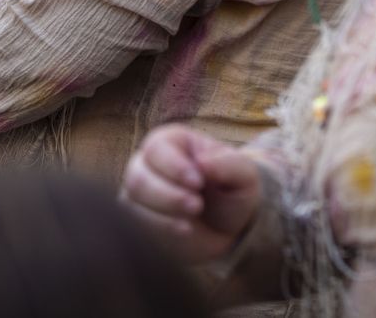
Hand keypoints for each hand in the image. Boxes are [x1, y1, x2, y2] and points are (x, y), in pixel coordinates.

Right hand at [121, 124, 262, 262]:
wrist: (227, 228)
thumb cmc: (232, 191)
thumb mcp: (243, 174)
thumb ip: (228, 164)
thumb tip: (202, 163)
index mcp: (170, 143)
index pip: (156, 149)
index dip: (174, 167)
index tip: (199, 182)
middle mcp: (147, 166)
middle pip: (138, 178)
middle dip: (168, 195)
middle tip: (196, 206)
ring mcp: (138, 195)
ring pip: (132, 204)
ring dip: (162, 215)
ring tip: (191, 221)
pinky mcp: (136, 221)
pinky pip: (135, 227)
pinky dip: (159, 231)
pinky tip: (183, 232)